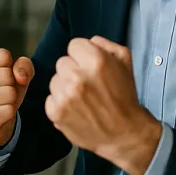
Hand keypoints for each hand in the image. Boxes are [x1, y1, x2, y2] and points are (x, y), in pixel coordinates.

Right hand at [0, 49, 33, 146]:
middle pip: (6, 74)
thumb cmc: (1, 91)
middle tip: (0, 91)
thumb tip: (21, 77)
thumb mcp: (13, 72)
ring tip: (0, 102)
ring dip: (11, 99)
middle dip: (10, 84)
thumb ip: (23, 64)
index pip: (3, 56)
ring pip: (9, 93)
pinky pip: (9, 111)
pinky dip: (9, 112)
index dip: (9, 67)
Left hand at [46, 36, 161, 174]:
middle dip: (74, 70)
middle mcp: (77, 77)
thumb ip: (106, 45)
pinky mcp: (56, 112)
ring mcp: (65, 95)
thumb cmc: (125, 98)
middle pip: (62, 62)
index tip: (91, 67)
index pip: (74, 45)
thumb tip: (90, 40)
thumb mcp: (125, 63)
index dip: (84, 55)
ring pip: (55, 80)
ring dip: (65, 86)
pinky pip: (50, 98)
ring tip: (84, 98)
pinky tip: (76, 109)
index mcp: (96, 61)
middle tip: (89, 85)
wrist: (125, 133)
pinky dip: (60, 103)